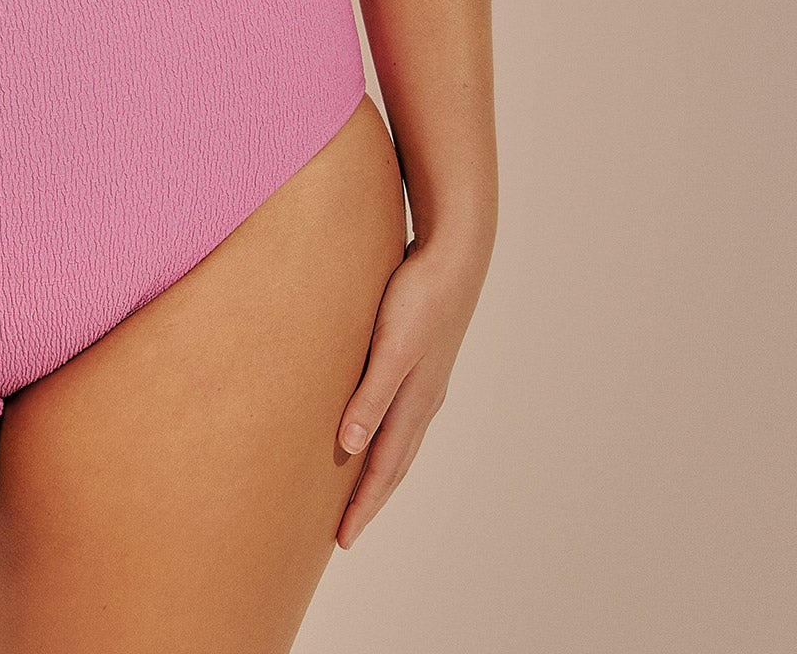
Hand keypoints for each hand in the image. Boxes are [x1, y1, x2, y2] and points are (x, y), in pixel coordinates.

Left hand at [334, 227, 490, 548]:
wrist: (454, 256)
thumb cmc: (419, 298)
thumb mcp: (391, 347)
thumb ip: (371, 395)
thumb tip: (350, 447)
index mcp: (414, 403)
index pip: (384, 469)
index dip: (362, 506)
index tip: (342, 541)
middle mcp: (421, 400)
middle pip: (393, 464)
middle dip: (370, 500)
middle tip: (345, 533)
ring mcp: (423, 381)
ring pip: (398, 440)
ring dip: (377, 471)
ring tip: (357, 492)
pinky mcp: (418, 359)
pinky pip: (397, 413)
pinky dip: (383, 435)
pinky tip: (371, 429)